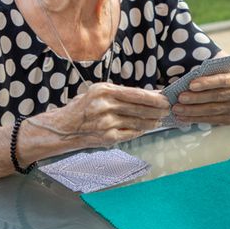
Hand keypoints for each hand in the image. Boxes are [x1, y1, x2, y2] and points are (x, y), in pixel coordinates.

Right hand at [31, 82, 170, 146]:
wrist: (61, 128)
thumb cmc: (83, 108)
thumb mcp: (99, 93)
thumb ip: (122, 94)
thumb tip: (150, 94)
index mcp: (104, 90)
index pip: (137, 93)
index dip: (154, 98)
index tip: (166, 98)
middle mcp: (105, 106)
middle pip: (140, 108)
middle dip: (157, 110)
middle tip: (167, 110)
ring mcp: (106, 123)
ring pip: (138, 122)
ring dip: (152, 122)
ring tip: (159, 120)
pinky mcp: (107, 137)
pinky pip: (131, 133)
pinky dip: (140, 131)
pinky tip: (146, 129)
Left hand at [173, 64, 229, 125]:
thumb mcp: (226, 70)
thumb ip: (212, 70)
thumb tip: (190, 74)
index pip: (224, 80)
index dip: (207, 83)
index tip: (191, 84)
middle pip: (217, 97)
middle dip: (196, 98)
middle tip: (180, 98)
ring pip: (213, 110)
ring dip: (193, 110)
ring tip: (177, 109)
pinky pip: (213, 120)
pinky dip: (197, 119)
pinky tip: (184, 117)